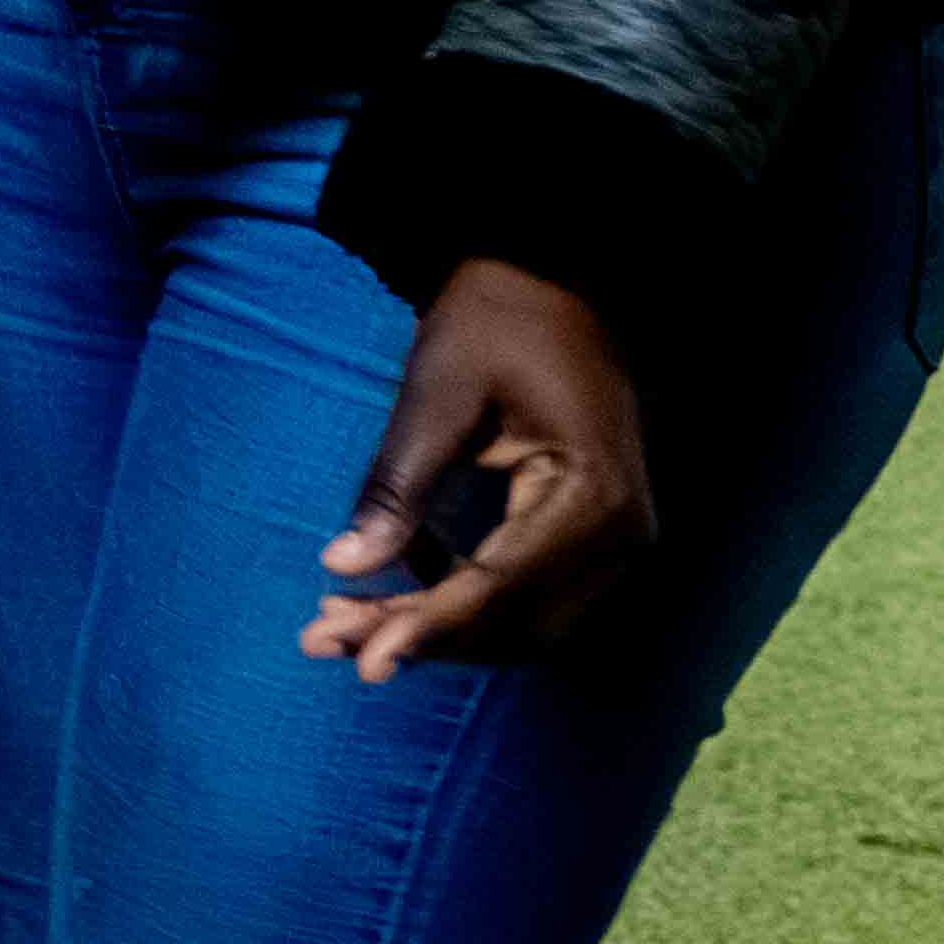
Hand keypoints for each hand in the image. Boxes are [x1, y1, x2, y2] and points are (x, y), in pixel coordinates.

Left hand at [308, 261, 651, 675]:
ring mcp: (614, 540)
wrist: (550, 281)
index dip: (430, 628)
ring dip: (432, 627)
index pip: (503, 588)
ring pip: (518, 620)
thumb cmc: (494, 322)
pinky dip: (455, 598)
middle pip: (512, 620)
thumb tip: (341, 566)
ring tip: (336, 623)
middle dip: (418, 636)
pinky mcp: (590, 535)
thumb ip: (395, 485)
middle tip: (322, 638)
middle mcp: (621, 533)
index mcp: (593, 496)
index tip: (363, 662)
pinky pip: (524, 592)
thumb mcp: (435, 394)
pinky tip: (385, 581)